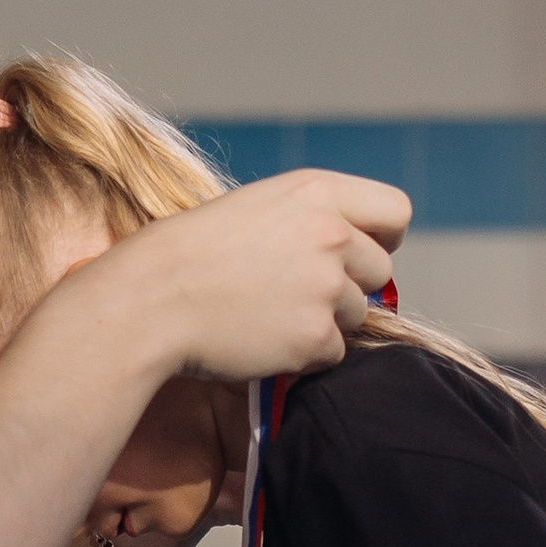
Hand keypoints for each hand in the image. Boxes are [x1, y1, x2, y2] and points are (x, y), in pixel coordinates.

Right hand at [100, 169, 407, 390]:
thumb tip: (359, 252)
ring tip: (266, 314)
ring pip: (356, 315)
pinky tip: (261, 339)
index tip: (356, 253)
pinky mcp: (315, 336)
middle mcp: (332, 233)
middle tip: (294, 293)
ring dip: (321, 321)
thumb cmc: (191, 254)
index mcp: (316, 192)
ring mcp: (327, 286)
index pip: (395, 211)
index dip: (380, 237)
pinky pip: (333, 353)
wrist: (149, 300)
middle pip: (380, 271)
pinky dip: (303, 354)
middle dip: (347, 286)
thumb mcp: (256, 208)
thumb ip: (311, 220)